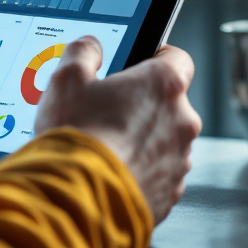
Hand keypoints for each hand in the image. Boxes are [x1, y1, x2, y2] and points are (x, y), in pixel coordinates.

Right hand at [34, 39, 201, 223]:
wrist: (77, 200)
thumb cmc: (77, 135)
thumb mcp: (66, 78)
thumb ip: (82, 52)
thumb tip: (90, 46)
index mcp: (163, 85)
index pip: (177, 58)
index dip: (157, 57)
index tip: (138, 63)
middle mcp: (181, 121)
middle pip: (168, 103)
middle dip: (142, 105)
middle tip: (107, 110)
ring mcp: (179, 161)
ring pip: (164, 141)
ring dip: (142, 140)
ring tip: (104, 145)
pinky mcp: (170, 194)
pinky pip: (158, 174)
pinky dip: (140, 172)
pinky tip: (110, 172)